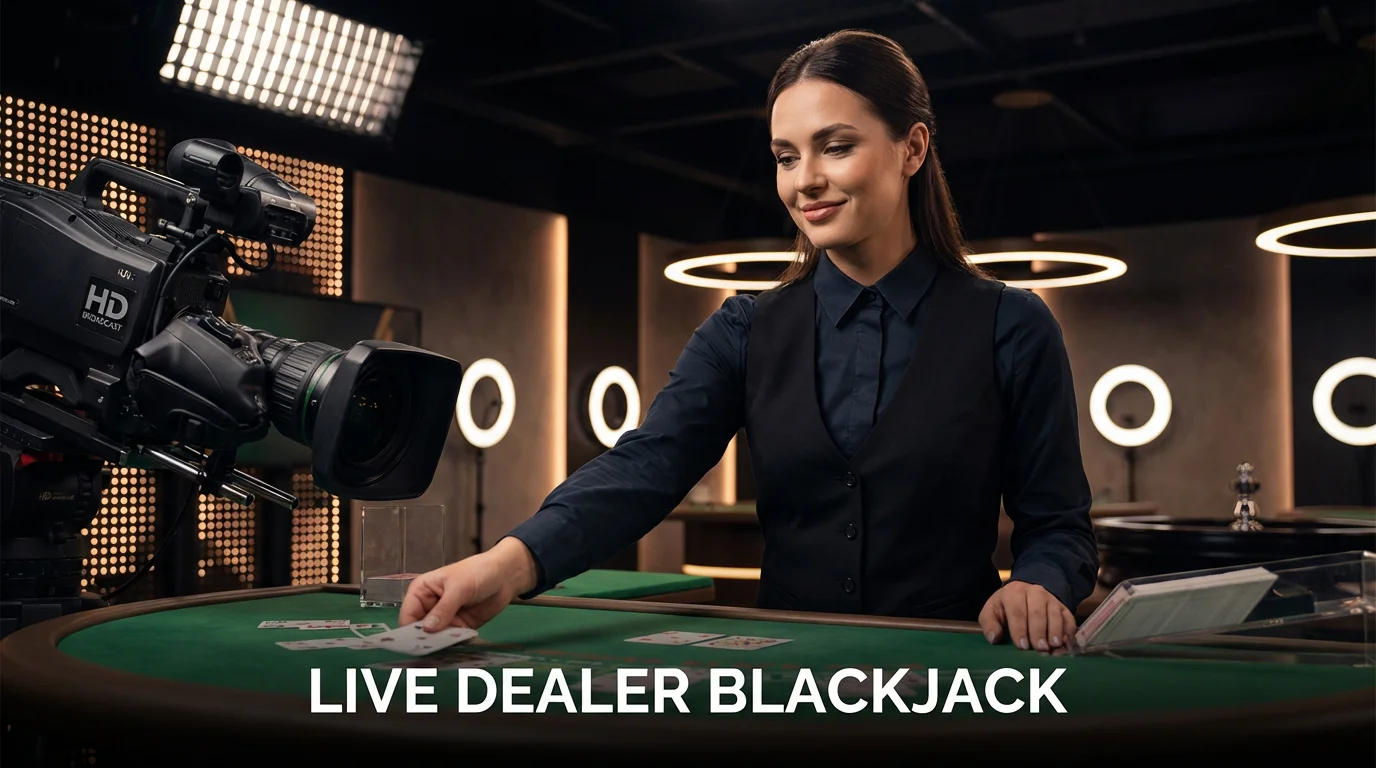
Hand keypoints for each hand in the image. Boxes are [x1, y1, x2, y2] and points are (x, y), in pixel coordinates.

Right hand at [398, 537, 538, 631]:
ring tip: (454, 643)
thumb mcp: (459, 587)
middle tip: (437, 647)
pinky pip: (452, 641)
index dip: (410, 631)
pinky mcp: (458, 627)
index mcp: (421, 591)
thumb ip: (444, 608)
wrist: (505, 576)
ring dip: (443, 644)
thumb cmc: (478, 572)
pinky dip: (457, 643)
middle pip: (419, 631)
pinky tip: (466, 639)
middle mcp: (429, 607)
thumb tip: (427, 629)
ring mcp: (443, 619)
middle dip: (427, 640)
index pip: (408, 615)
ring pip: (435, 638)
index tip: (418, 644)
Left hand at [978, 581, 1074, 651]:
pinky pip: (1068, 618)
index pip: (1017, 612)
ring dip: (1055, 631)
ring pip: (1055, 614)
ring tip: (1054, 646)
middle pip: (1038, 613)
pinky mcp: (1063, 607)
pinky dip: (1068, 631)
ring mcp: (1051, 599)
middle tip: (1040, 648)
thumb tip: (994, 638)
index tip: (1022, 645)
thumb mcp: (992, 610)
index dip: (1020, 629)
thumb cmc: (1007, 606)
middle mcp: (1035, 593)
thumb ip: (989, 623)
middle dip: (1039, 632)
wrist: (1026, 591)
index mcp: (1014, 593)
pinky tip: (1066, 643)